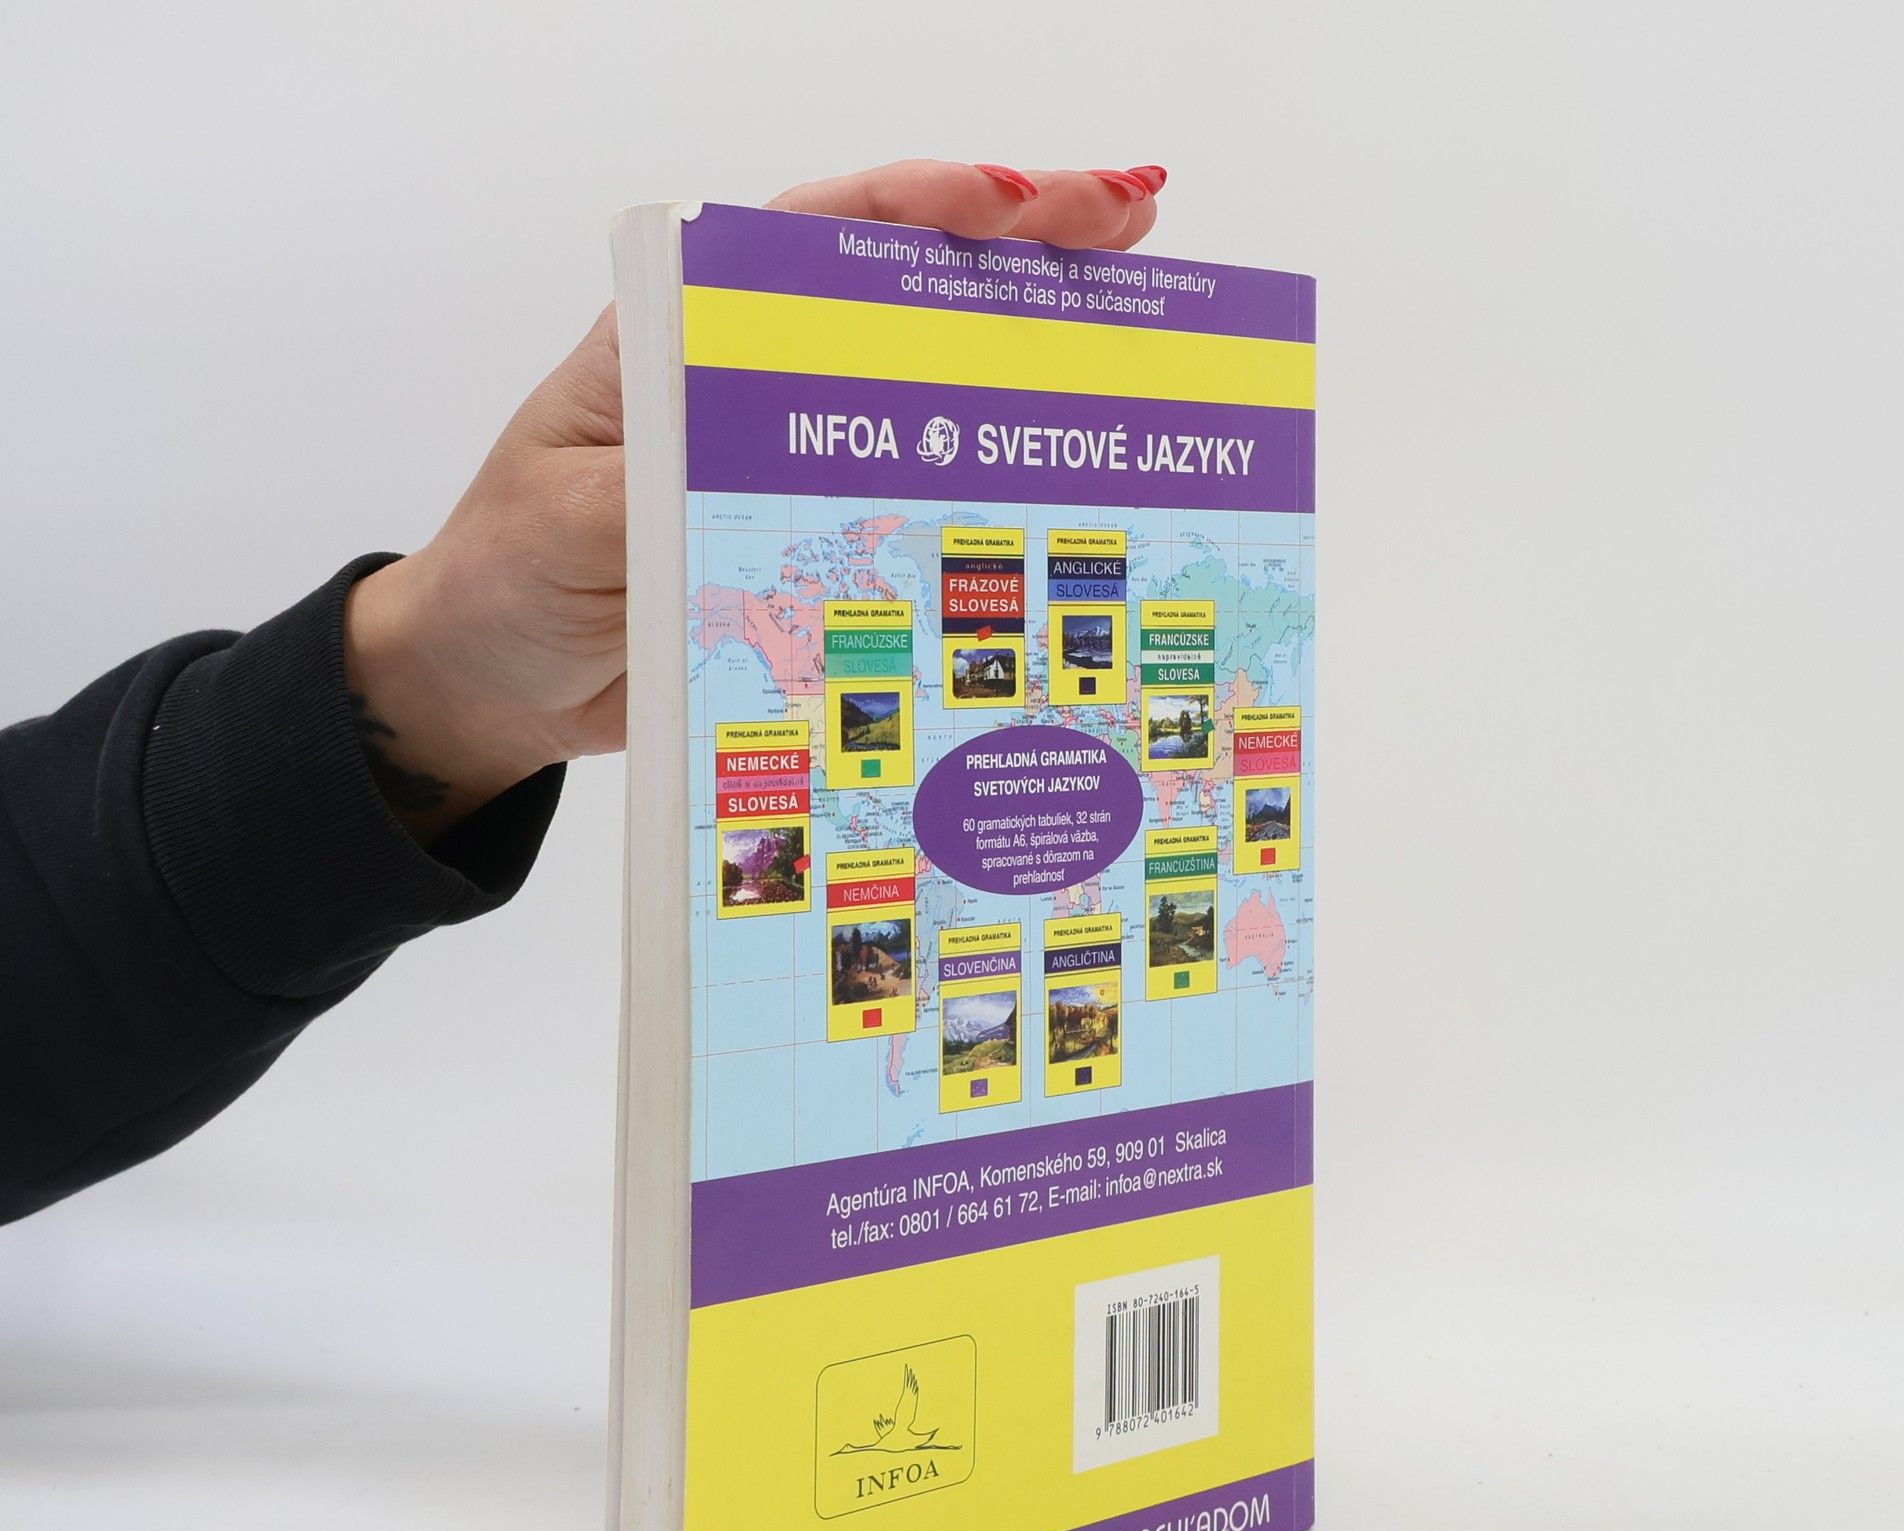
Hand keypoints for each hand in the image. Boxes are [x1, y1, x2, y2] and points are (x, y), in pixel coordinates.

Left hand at [343, 160, 1167, 839]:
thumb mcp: (570, 524)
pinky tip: (1071, 468)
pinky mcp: (815, 538)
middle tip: (1134, 218)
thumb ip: (660, 485)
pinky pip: (918, 498)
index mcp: (684, 342)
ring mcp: (793, 462)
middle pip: (898, 294)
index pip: (812, 241)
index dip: (921, 208)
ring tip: (1138, 311)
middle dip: (1019, 247)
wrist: (495, 688)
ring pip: (928, 387)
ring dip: (1030, 348)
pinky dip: (994, 481)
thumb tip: (757, 465)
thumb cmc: (507, 583)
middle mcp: (753, 387)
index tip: (1016, 199)